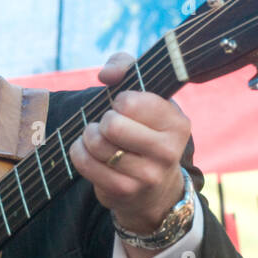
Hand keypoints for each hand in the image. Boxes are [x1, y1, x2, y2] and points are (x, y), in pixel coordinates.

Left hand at [68, 51, 189, 257]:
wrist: (152, 187)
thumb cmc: (144, 130)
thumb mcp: (145, 95)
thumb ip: (127, 67)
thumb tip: (107, 75)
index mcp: (177, 123)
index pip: (131, 102)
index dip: (119, 101)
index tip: (124, 108)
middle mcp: (168, 150)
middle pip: (112, 124)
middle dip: (101, 121)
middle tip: (107, 125)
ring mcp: (148, 174)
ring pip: (97, 144)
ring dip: (88, 137)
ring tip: (96, 138)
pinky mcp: (125, 190)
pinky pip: (86, 164)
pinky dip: (79, 153)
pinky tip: (88, 152)